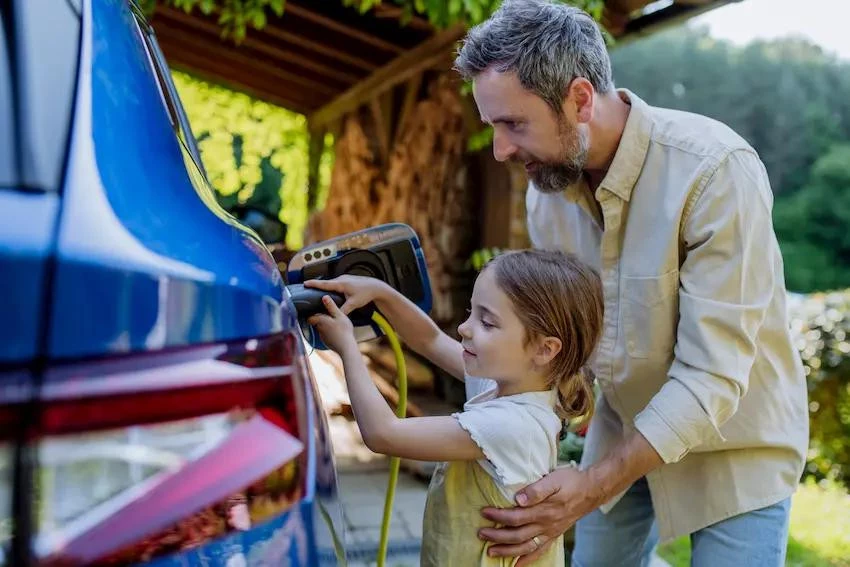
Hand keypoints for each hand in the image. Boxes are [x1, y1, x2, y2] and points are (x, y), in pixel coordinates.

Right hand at [305, 276, 387, 315]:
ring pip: (331, 284)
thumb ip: (344, 309)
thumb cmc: (366, 294)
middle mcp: (342, 279)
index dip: (314, 284)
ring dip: (324, 286)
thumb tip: (335, 315)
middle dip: (316, 285)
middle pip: (326, 283)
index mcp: (341, 284)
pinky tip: (329, 292)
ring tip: (314, 290)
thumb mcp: (354, 303)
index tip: (305, 283)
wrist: (376, 287)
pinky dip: (330, 287)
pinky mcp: (347, 280)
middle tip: (306, 288)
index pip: (324, 284)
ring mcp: (344, 279)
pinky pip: (336, 284)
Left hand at [307, 296, 355, 353]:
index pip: (310, 318)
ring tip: (333, 323)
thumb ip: (331, 306)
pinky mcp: (327, 342)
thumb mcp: (339, 315)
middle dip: (320, 319)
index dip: (312, 314)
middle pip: (316, 323)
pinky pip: (326, 335)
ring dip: (325, 326)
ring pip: (321, 329)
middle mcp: (319, 329)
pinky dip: (329, 333)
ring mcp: (323, 337)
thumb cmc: (343, 330)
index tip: (316, 311)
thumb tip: (324, 296)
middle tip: (328, 315)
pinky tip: (337, 332)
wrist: (346, 347)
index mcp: (320, 321)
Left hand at [478, 467, 603, 565]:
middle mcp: (546, 524)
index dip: (498, 516)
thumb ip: (536, 490)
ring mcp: (550, 532)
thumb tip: (518, 499)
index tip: (484, 512)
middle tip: (481, 534)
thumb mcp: (554, 479)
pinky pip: (539, 551)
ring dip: (508, 551)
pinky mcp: (554, 535)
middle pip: (517, 535)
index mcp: (544, 510)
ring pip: (526, 546)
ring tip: (491, 552)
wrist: (592, 489)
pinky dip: (527, 559)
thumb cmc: (571, 481)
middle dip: (497, 536)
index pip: (516, 517)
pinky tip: (516, 564)